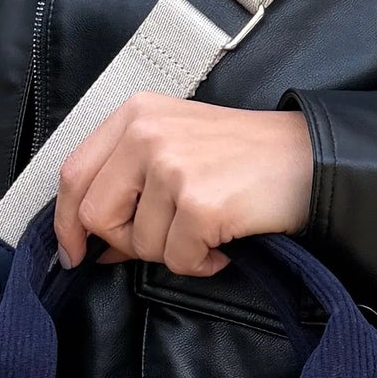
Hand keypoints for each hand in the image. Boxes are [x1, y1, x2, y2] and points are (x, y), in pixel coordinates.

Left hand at [54, 96, 314, 275]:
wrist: (310, 159)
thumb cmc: (245, 157)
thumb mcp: (177, 146)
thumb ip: (127, 182)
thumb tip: (92, 242)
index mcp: (135, 114)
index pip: (72, 173)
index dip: (66, 221)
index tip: (75, 252)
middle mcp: (146, 134)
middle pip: (95, 215)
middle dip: (127, 242)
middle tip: (168, 237)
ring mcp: (171, 167)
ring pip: (139, 245)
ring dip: (174, 251)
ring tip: (209, 227)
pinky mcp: (199, 203)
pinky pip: (177, 260)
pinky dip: (202, 263)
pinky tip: (224, 241)